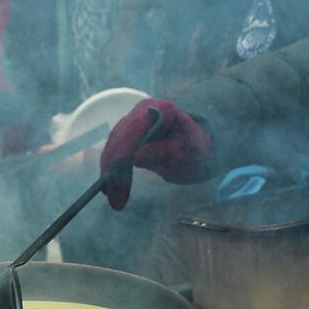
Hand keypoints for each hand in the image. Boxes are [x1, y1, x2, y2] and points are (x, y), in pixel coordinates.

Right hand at [99, 100, 214, 209]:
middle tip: (110, 192)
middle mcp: (143, 111)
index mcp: (162, 109)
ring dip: (110, 172)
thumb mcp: (187, 153)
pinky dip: (113, 172)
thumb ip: (164, 152)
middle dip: (112, 166)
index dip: (121, 148)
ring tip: (114, 198)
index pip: (135, 127)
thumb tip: (135, 157)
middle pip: (120, 137)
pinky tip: (111, 190)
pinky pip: (115, 154)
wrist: (198, 149)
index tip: (113, 171)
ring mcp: (134, 122)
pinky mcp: (128, 136)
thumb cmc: (196, 149)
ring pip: (114, 146)